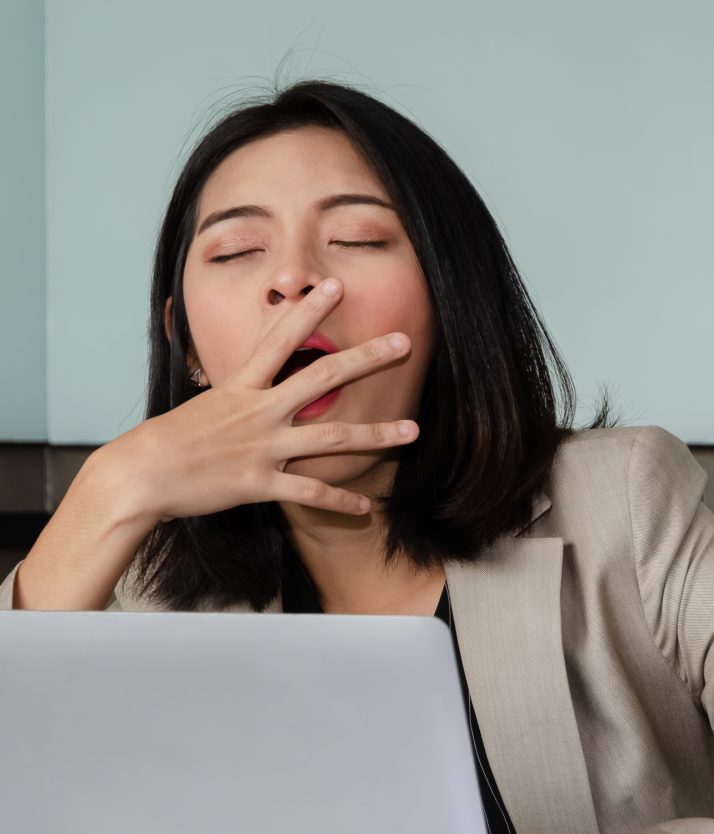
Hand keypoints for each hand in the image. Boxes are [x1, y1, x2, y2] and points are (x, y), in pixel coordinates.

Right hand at [105, 278, 417, 524]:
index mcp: (242, 386)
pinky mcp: (258, 483)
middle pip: (321, 377)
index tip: (337, 286)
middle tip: (404, 342)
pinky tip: (367, 509)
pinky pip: (310, 492)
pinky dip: (340, 502)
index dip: (310, 311)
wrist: (140, 475)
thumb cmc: (171, 439)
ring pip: (330, 437)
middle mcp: (258, 411)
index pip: (281, 338)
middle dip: (366, 358)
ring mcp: (262, 447)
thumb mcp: (206, 402)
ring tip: (414, 430)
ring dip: (376, 434)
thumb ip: (240, 391)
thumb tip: (256, 380)